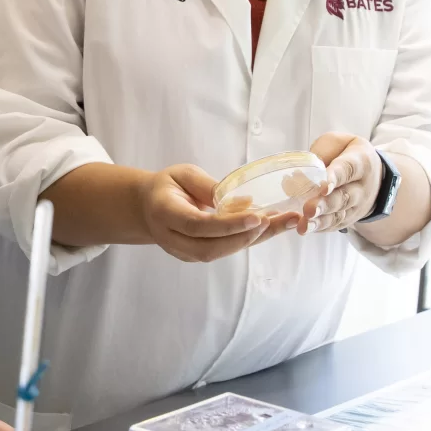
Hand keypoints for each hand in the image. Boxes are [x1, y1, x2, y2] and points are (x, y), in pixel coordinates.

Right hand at [140, 164, 265, 261]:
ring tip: (283, 223)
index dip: (227, 225)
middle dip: (244, 237)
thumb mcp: (184, 174)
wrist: (147, 208)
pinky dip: (248, 240)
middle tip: (273, 220)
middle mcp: (171, 238)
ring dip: (253, 240)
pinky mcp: (195, 256)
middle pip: (210, 247)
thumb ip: (209, 187)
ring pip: (219, 253)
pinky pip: (223, 251)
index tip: (256, 217)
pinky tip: (271, 227)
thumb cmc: (168, 186)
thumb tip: (245, 202)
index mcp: (164, 212)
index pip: (197, 225)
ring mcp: (182, 252)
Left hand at [295, 133, 382, 234]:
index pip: (348, 169)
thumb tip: (303, 172)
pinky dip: (320, 228)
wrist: (375, 176)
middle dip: (325, 204)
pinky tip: (306, 229)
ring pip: (339, 215)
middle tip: (309, 209)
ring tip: (305, 224)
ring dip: (321, 221)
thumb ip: (323, 153)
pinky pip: (335, 225)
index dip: (335, 177)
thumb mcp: (339, 143)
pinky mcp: (349, 219)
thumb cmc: (348, 154)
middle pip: (344, 197)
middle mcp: (362, 187)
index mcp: (361, 162)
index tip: (322, 186)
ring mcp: (356, 206)